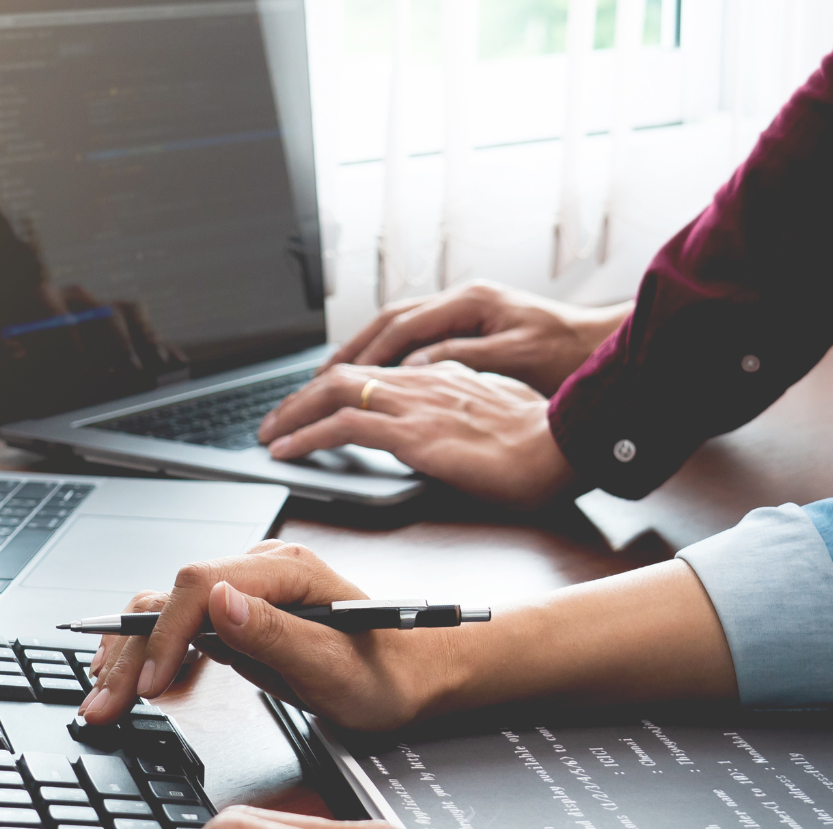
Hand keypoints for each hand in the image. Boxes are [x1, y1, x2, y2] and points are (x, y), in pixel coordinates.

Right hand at [81, 540, 458, 728]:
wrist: (415, 678)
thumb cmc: (390, 673)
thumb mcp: (339, 667)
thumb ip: (277, 634)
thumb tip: (218, 602)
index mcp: (287, 570)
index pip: (199, 583)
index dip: (166, 634)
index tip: (152, 685)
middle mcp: (260, 571)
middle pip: (171, 597)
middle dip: (132, 652)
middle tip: (103, 706)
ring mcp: (245, 593)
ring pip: (164, 611)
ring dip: (128, 654)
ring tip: (100, 701)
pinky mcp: (236, 618)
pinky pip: (177, 627)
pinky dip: (145, 654)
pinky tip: (123, 679)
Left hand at [255, 361, 576, 507]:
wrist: (563, 447)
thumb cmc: (543, 441)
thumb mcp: (498, 416)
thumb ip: (467, 413)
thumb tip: (451, 427)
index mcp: (442, 375)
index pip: (374, 373)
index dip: (334, 388)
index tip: (312, 405)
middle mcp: (422, 380)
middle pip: (344, 374)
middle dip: (300, 398)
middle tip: (275, 421)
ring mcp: (415, 403)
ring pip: (334, 392)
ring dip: (293, 414)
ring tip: (269, 435)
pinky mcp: (413, 433)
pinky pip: (344, 426)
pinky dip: (307, 435)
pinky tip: (287, 451)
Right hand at [324, 280, 630, 395]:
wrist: (606, 348)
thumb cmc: (570, 354)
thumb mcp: (515, 359)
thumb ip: (461, 358)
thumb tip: (414, 365)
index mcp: (472, 301)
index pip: (401, 326)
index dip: (365, 356)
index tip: (336, 380)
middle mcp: (465, 299)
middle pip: (391, 320)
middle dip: (352, 351)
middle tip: (318, 380)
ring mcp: (469, 311)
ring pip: (402, 327)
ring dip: (368, 353)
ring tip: (336, 380)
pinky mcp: (476, 328)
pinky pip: (420, 338)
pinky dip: (393, 357)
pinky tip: (380, 378)